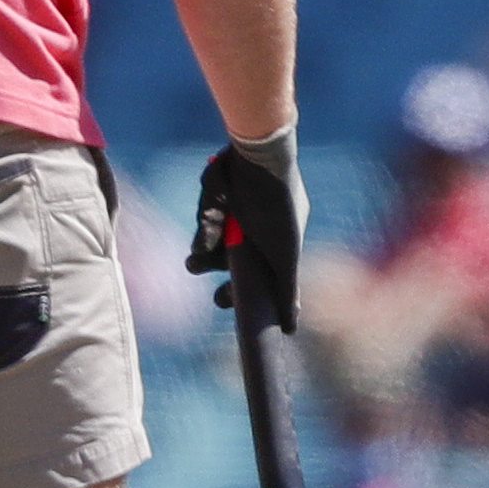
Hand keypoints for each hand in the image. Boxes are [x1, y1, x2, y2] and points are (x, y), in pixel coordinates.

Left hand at [183, 126, 309, 328]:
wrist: (255, 159)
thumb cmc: (278, 208)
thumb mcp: (286, 253)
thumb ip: (287, 291)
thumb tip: (291, 328)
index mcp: (281, 244)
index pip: (267, 279)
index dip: (253, 297)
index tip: (242, 312)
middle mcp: (257, 234)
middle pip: (237, 271)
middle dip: (226, 287)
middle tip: (220, 297)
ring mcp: (235, 221)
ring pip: (215, 254)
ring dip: (205, 261)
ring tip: (197, 261)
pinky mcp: (213, 208)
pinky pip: (203, 233)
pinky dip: (203, 237)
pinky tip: (206, 235)